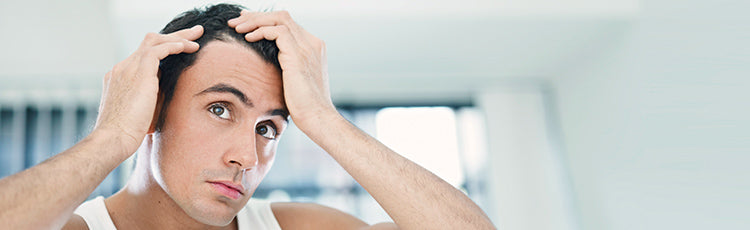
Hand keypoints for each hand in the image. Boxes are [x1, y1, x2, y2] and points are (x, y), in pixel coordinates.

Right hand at [94, 25, 202, 153]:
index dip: (164, 50)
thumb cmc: (128, 134)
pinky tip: (189, 47)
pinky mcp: (138, 72)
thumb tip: (171, 92)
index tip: (181, 49)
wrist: (113, 139)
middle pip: (149, 41)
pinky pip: (159, 49)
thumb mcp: (143, 112)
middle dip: (174, 36)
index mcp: (120, 77)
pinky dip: (175, 46)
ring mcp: (128, 68)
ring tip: (198, 37)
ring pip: (155, 41)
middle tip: (195, 33)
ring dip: (179, 37)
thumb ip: (154, 98)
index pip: (143, 55)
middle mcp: (122, 68)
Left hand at [228, 10, 336, 131]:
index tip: (246, 25)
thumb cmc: (305, 107)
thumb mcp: (295, 81)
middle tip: (236, 21)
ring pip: (278, 19)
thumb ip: (287, 67)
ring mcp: (307, 47)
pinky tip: (248, 38)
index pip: (287, 24)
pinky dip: (260, 31)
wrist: (317, 118)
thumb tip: (268, 65)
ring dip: (254, 21)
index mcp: (313, 47)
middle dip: (256, 16)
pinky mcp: (298, 55)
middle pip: (282, 16)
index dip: (265, 21)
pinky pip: (276, 31)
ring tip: (236, 27)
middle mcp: (312, 43)